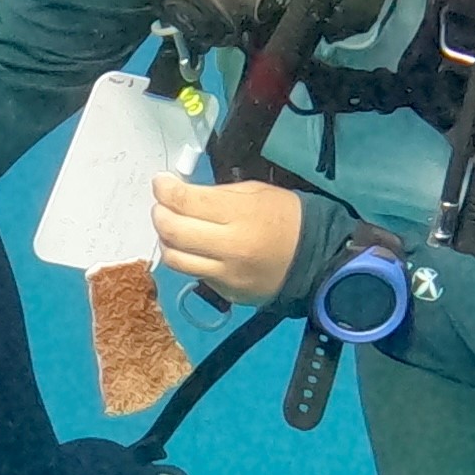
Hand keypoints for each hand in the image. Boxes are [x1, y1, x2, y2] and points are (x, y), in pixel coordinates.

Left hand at [150, 172, 310, 305]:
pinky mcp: (225, 292)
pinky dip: (185, 257)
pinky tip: (192, 247)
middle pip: (173, 231)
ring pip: (175, 258)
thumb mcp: (254, 192)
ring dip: (166, 239)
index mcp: (240, 213)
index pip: (186, 201)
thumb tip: (179, 193)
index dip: (165, 189)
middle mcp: (230, 246)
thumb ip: (215, 194)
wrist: (315, 257)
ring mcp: (226, 274)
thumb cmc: (284, 217)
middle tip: (162, 206)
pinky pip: (192, 273)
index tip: (161, 183)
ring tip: (172, 228)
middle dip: (160, 214)